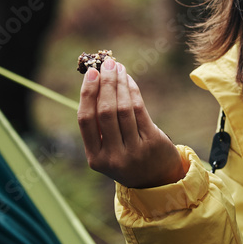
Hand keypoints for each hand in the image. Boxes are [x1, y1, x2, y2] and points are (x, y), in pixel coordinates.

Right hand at [78, 57, 185, 187]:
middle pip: (105, 112)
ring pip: (124, 109)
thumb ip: (100, 125)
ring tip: (118, 67)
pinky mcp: (152, 142)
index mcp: (95, 158)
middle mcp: (113, 156)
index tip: (91, 73)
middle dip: (105, 84)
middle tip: (106, 63)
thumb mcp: (108, 150)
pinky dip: (133, 91)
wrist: (156, 180)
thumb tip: (97, 81)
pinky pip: (140, 110)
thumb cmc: (126, 157)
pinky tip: (129, 80)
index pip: (86, 120)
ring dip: (120, 83)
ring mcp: (134, 151)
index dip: (87, 94)